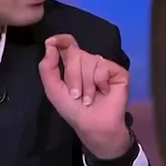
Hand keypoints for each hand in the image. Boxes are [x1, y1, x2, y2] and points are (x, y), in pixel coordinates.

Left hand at [38, 34, 131, 158]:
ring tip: (89, 98)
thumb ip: (47, 67)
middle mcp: (88, 62)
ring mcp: (104, 66)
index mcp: (73, 64)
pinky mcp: (118, 72)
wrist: (93, 126)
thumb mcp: (54, 89)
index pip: (68, 44)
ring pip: (89, 60)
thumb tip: (50, 42)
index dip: (61, 39)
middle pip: (76, 53)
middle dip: (72, 76)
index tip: (53, 42)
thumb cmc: (73, 110)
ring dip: (86, 84)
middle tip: (76, 95)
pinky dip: (99, 82)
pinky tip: (103, 93)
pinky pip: (103, 67)